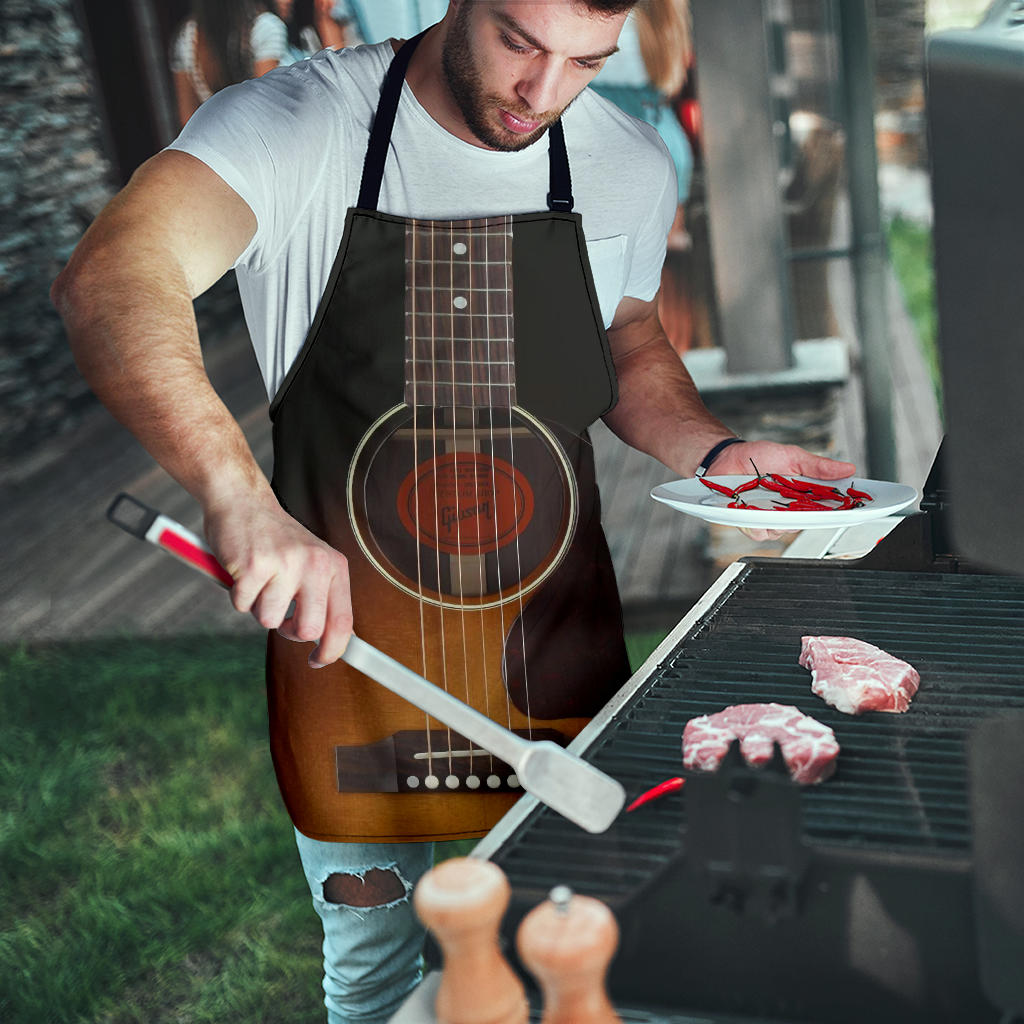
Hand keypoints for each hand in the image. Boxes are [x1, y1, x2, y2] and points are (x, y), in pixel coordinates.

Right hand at [203, 491, 351, 666]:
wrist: (243, 501)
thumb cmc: (276, 539)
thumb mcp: (312, 562)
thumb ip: (324, 597)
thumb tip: (334, 642)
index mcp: (334, 566)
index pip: (343, 622)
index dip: (332, 651)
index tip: (318, 661)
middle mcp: (315, 564)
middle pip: (308, 630)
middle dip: (289, 630)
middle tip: (279, 612)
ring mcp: (285, 563)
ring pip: (269, 621)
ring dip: (258, 607)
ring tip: (260, 580)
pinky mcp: (253, 565)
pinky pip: (242, 606)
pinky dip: (238, 595)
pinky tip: (243, 571)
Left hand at [706, 440, 856, 541]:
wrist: (727, 458)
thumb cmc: (759, 457)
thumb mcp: (792, 456)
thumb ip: (818, 466)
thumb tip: (848, 468)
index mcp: (803, 495)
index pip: (829, 508)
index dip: (843, 511)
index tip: (857, 509)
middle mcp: (789, 510)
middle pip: (808, 523)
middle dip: (809, 516)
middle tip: (804, 503)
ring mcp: (770, 518)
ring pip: (783, 531)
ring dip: (779, 518)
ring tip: (770, 500)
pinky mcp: (751, 523)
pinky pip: (760, 532)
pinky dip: (757, 522)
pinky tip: (752, 509)